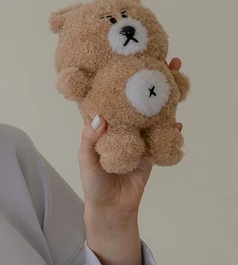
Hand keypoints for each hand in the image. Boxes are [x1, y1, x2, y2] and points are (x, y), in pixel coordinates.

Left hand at [79, 57, 183, 221]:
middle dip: (152, 78)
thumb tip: (98, 118)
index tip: (132, 56)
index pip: (113, 95)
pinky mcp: (151, 152)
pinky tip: (178, 121)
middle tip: (168, 60)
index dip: (121, 76)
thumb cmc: (93, 183)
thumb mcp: (86, 160)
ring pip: (154, 113)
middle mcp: (123, 126)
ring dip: (166, 98)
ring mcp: (139, 137)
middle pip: (139, 98)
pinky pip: (163, 135)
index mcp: (105, 125)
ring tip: (177, 80)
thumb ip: (90, 140)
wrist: (111, 209)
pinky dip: (172, 128)